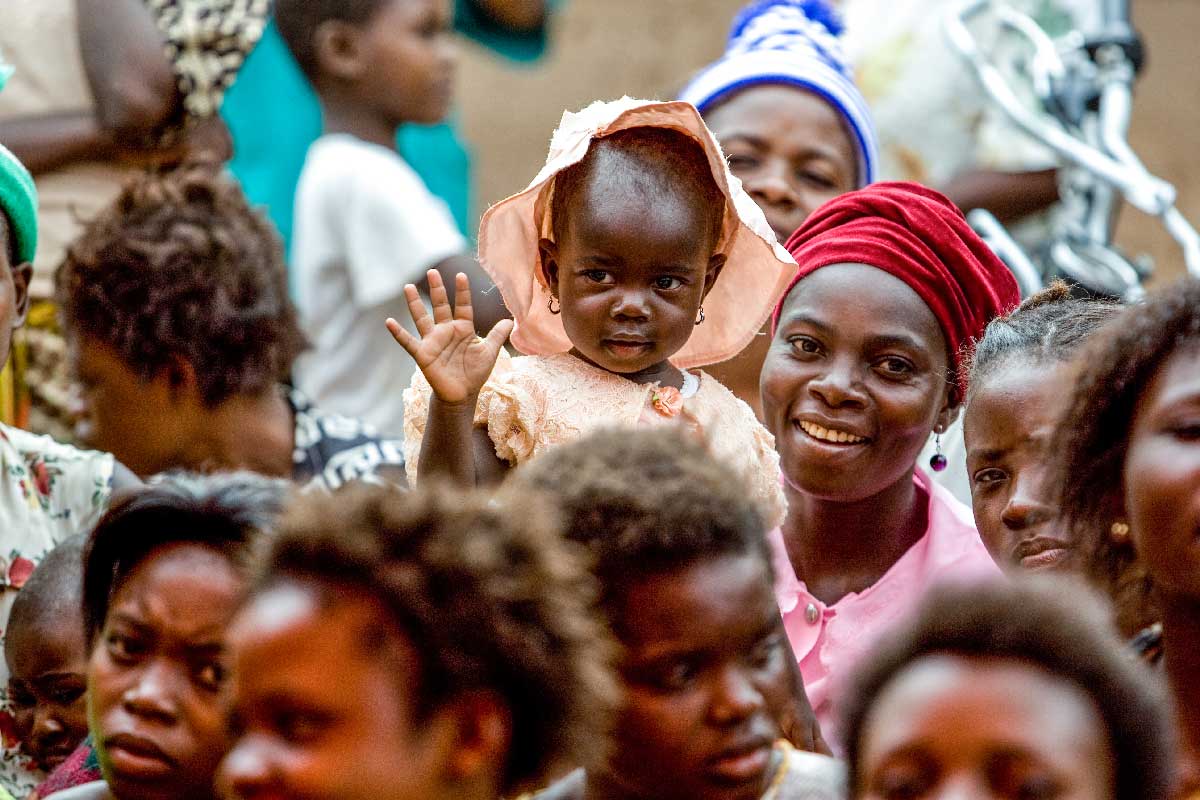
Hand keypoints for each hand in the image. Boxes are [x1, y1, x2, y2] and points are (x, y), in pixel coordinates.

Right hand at [387, 270, 513, 404]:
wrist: (462, 394)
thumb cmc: (475, 372)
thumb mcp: (489, 352)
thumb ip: (497, 335)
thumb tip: (511, 320)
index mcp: (463, 328)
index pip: (463, 305)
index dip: (462, 291)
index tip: (461, 274)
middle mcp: (446, 330)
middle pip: (440, 306)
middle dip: (437, 289)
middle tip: (432, 271)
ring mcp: (433, 341)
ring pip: (422, 318)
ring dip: (414, 304)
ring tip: (408, 287)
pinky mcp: (423, 354)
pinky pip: (408, 342)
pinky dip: (398, 333)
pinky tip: (389, 322)